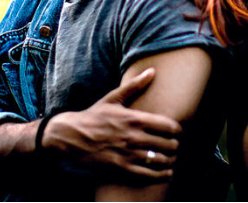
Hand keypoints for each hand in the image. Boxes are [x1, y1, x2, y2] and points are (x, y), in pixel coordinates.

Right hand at [42, 68, 181, 178]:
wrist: (70, 136)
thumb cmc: (94, 116)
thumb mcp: (113, 98)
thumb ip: (135, 85)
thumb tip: (152, 70)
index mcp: (134, 118)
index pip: (169, 126)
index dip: (177, 130)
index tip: (176, 132)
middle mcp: (133, 137)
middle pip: (168, 144)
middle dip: (174, 145)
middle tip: (173, 146)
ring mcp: (127, 154)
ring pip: (160, 160)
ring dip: (169, 160)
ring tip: (170, 158)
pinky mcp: (121, 169)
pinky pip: (149, 175)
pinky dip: (162, 175)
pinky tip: (166, 172)